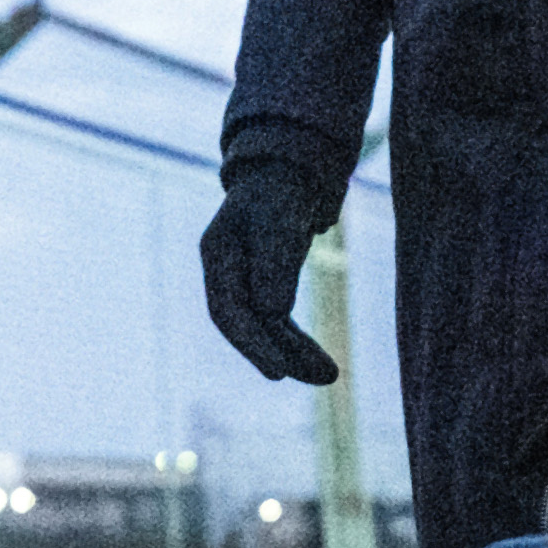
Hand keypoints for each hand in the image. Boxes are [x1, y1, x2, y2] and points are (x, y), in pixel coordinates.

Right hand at [199, 169, 344, 384]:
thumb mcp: (280, 222)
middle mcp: (224, 272)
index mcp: (217, 254)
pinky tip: (318, 362)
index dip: (251, 343)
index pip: (228, 310)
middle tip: (318, 378)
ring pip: (264, 327)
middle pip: (245, 325)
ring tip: (330, 376)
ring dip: (294, 353)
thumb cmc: (282, 191)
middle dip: (277, 354)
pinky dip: (297, 341)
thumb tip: (271, 314)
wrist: (289, 170)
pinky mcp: (265, 284)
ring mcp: (243, 280)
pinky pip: (278, 321)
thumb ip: (274, 265)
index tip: (279, 371)